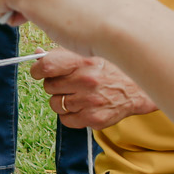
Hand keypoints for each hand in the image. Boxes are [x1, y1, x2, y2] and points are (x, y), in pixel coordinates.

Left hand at [31, 48, 155, 129]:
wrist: (137, 88)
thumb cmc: (110, 68)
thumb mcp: (88, 54)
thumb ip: (62, 55)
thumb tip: (37, 57)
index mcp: (83, 61)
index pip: (47, 66)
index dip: (38, 70)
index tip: (39, 71)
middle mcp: (86, 81)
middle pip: (49, 86)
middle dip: (54, 84)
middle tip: (68, 82)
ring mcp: (90, 101)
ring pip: (55, 104)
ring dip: (61, 100)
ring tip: (76, 94)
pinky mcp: (94, 118)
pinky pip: (65, 120)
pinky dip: (70, 114)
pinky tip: (81, 106)